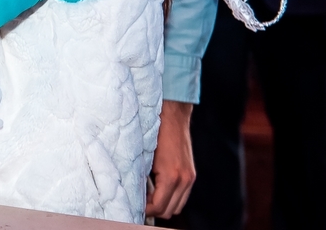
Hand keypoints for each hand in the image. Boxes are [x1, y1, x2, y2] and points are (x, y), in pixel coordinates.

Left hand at [145, 100, 194, 217]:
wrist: (172, 115)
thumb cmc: (155, 132)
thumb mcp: (144, 157)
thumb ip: (143, 179)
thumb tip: (138, 195)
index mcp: (171, 176)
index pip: (159, 207)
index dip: (145, 210)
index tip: (134, 206)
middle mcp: (184, 180)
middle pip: (169, 211)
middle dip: (154, 210)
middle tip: (140, 202)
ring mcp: (190, 177)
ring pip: (178, 206)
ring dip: (164, 204)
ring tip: (149, 196)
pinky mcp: (191, 174)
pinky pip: (182, 195)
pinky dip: (171, 197)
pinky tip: (158, 188)